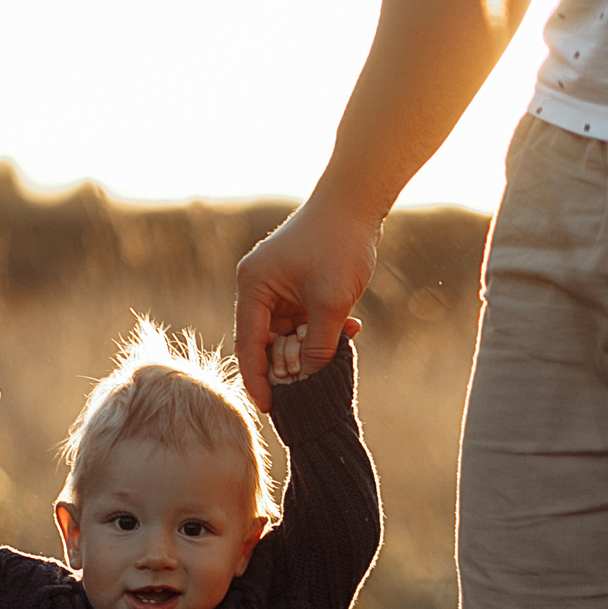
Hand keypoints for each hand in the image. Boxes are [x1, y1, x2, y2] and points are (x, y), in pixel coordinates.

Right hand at [236, 196, 379, 410]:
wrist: (358, 200)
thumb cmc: (340, 243)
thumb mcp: (330, 303)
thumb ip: (318, 347)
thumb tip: (308, 382)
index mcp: (252, 286)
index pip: (249, 344)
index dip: (259, 379)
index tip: (272, 408)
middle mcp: (257, 285)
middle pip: (266, 341)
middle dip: (290, 364)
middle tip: (309, 391)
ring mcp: (276, 283)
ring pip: (288, 331)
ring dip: (313, 345)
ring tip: (342, 349)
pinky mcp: (295, 282)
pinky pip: (303, 317)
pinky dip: (322, 328)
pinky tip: (351, 329)